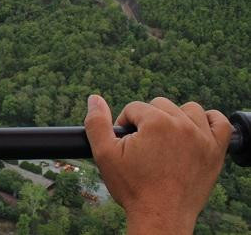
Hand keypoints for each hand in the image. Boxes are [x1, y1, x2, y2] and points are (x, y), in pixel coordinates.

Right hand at [84, 95, 232, 234]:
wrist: (161, 217)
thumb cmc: (133, 187)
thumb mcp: (105, 154)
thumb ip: (96, 122)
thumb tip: (94, 98)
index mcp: (156, 122)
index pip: (135, 108)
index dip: (125, 126)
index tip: (126, 146)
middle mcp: (183, 125)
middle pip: (160, 105)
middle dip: (148, 122)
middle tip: (144, 147)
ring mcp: (203, 137)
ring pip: (188, 110)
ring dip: (175, 119)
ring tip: (165, 141)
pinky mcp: (216, 151)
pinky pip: (220, 123)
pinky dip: (209, 121)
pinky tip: (195, 130)